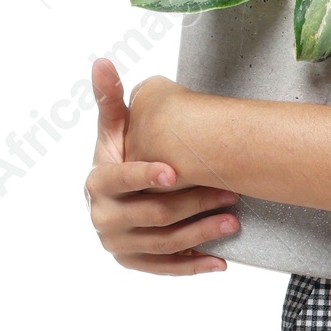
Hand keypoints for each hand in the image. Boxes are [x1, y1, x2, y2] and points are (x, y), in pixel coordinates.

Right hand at [85, 61, 239, 274]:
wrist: (116, 194)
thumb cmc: (122, 153)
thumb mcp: (115, 128)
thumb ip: (111, 98)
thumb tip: (101, 61)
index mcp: (96, 183)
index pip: (120, 181)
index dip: (145, 176)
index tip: (175, 171)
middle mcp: (102, 217)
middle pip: (153, 213)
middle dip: (194, 203)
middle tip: (229, 193)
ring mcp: (118, 244)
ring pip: (164, 243)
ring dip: (202, 233)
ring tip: (233, 221)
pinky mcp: (134, 262)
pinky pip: (165, 269)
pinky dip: (193, 267)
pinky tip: (220, 262)